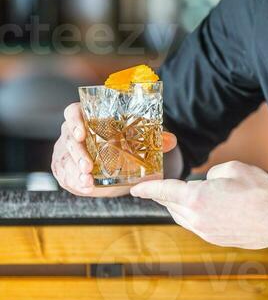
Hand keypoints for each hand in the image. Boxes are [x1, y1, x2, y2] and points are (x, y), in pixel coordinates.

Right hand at [51, 101, 177, 197]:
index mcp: (87, 117)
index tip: (81, 133)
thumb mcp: (139, 140)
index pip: (73, 112)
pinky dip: (73, 182)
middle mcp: (73, 132)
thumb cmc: (124, 144)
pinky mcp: (64, 168)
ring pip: (64, 159)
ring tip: (87, 182)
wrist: (117, 163)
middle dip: (77, 154)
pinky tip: (85, 187)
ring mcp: (67, 151)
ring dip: (74, 172)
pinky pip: (64, 175)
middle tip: (88, 167)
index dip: (74, 120)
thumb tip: (170, 140)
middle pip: (68, 139)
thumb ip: (153, 139)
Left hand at [129, 160, 267, 249]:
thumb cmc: (259, 193)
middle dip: (164, 196)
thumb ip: (213, 173)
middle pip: (171, 206)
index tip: (135, 189)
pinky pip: (196, 226)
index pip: (164, 191)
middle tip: (159, 188)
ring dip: (178, 207)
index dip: (147, 188)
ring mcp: (206, 232)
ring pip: (182, 218)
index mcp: (196, 198)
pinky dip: (192, 216)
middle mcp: (196, 218)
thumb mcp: (234, 169)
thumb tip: (209, 182)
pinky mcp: (216, 239)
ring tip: (181, 197)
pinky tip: (203, 209)